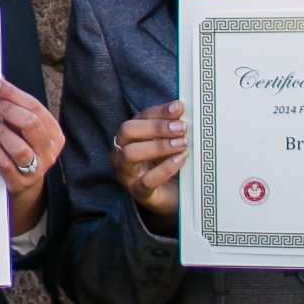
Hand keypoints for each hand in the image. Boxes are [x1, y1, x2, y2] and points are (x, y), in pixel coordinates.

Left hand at [0, 77, 64, 235]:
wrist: (27, 185)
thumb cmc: (25, 150)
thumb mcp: (26, 129)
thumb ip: (16, 107)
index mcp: (53, 133)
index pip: (35, 107)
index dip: (12, 93)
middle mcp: (48, 150)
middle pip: (30, 124)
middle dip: (7, 109)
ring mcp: (36, 168)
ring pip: (20, 148)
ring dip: (2, 132)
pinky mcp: (20, 182)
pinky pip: (6, 165)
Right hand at [111, 100, 186, 217]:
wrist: (172, 195)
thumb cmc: (167, 164)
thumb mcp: (169, 142)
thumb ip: (172, 126)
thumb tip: (180, 108)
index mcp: (129, 137)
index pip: (139, 117)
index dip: (159, 111)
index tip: (179, 108)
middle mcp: (121, 153)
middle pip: (126, 131)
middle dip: (155, 127)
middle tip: (180, 128)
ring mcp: (127, 173)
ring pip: (130, 154)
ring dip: (158, 146)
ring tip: (182, 144)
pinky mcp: (138, 192)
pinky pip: (146, 181)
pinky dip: (164, 169)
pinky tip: (180, 161)